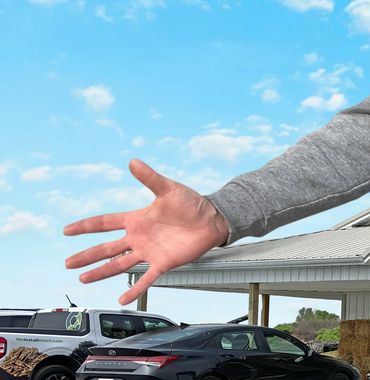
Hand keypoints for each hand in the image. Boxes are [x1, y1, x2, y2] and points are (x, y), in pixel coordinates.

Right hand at [64, 159, 230, 304]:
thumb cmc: (192, 204)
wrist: (213, 219)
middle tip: (68, 263)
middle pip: (106, 248)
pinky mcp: (163, 262)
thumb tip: (133, 161)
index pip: (105, 222)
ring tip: (83, 279)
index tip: (66, 230)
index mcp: (137, 219)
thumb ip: (149, 178)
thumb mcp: (168, 189)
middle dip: (87, 256)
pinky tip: (123, 299)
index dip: (86, 226)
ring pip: (119, 264)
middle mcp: (139, 237)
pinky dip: (134, 289)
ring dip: (101, 272)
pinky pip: (146, 278)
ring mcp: (149, 251)